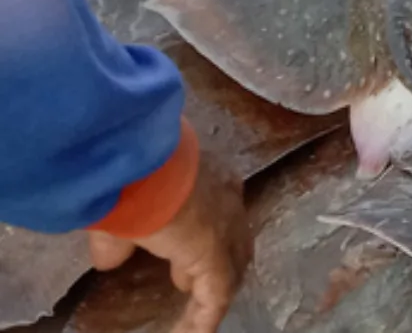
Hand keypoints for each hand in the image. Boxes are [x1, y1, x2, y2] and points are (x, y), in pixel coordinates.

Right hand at [88, 148, 249, 332]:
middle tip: (191, 281)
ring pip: (231, 268)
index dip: (205, 235)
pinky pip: (216, 295)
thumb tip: (108, 261)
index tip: (185, 255)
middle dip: (216, 261)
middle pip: (234, 239)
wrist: (137, 162)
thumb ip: (118, 237)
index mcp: (208, 179)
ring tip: (199, 314)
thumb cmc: (127, 174)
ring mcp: (226, 228)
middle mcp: (227, 200)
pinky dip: (205, 317)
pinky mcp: (216, 256)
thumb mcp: (119, 207)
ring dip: (214, 291)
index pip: (217, 212)